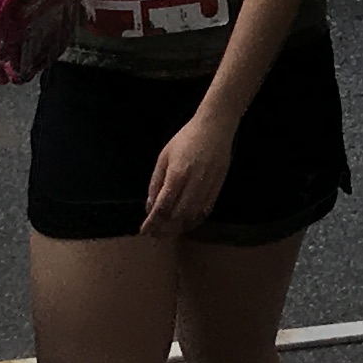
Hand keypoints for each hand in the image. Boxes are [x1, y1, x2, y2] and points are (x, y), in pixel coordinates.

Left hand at [144, 107, 236, 240]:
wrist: (214, 127)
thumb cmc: (186, 139)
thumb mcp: (164, 156)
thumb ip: (156, 182)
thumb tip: (150, 206)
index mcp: (177, 175)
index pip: (162, 207)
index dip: (152, 223)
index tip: (144, 230)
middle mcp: (193, 184)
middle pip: (176, 216)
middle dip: (163, 229)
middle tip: (154, 234)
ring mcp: (207, 187)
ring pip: (191, 217)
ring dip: (178, 228)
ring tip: (167, 232)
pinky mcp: (218, 187)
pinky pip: (205, 211)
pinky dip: (194, 221)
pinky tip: (185, 224)